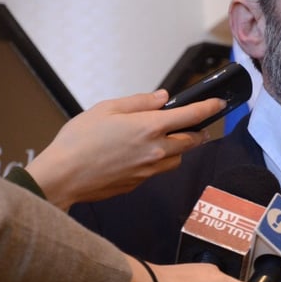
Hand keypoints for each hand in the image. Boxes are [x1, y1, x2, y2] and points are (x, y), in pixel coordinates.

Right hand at [26, 90, 225, 209]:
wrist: (61, 177)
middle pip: (192, 141)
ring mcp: (149, 170)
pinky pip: (158, 170)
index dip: (209, 108)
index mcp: (149, 127)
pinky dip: (159, 160)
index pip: (191, 116)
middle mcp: (155, 150)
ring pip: (178, 158)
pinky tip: (142, 154)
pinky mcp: (139, 183)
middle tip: (197, 124)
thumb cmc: (78, 141)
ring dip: (179, 148)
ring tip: (167, 138)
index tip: (219, 104)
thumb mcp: (106, 109)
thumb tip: (162, 98)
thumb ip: (139, 102)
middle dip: (199, 131)